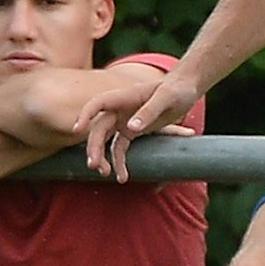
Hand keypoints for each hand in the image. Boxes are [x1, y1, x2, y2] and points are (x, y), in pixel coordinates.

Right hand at [74, 75, 196, 183]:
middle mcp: (120, 109)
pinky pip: (120, 148)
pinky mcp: (132, 132)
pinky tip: (122, 176)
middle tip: (94, 166)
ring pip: (106, 141)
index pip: (98, 103)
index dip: (86, 115)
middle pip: (99, 128)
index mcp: (124, 97)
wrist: (186, 89)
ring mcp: (125, 121)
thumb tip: (131, 128)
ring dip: (103, 157)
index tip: (77, 130)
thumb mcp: (166, 98)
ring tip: (105, 174)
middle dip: (94, 147)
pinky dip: (119, 162)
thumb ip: (149, 112)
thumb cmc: (177, 89)